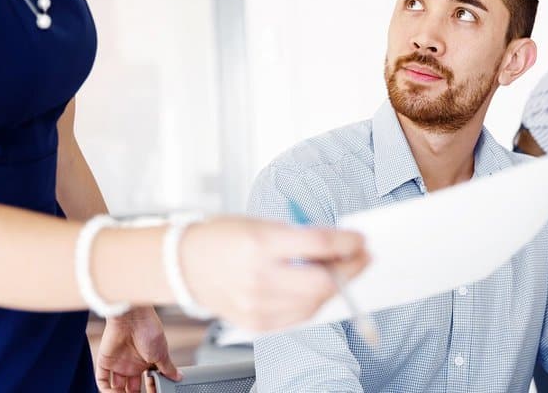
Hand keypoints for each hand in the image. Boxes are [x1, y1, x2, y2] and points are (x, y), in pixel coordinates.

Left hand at [95, 305, 180, 392]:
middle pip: (131, 387)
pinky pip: (102, 380)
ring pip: (116, 387)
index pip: (147, 381)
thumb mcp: (162, 353)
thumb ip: (167, 367)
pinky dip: (106, 391)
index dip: (150, 390)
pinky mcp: (105, 361)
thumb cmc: (149, 329)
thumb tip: (179, 376)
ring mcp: (118, 363)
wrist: (133, 317)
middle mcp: (132, 363)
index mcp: (146, 361)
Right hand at [179, 216, 368, 330]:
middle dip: (351, 269)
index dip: (347, 242)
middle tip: (361, 256)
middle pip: (322, 282)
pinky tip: (316, 287)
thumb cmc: (224, 238)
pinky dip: (314, 302)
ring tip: (339, 270)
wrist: (185, 265)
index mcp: (260, 243)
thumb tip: (340, 245)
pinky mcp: (257, 323)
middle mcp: (258, 276)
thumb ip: (300, 236)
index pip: (317, 244)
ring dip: (335, 286)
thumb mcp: (262, 224)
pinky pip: (300, 317)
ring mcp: (257, 305)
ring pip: (315, 302)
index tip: (360, 239)